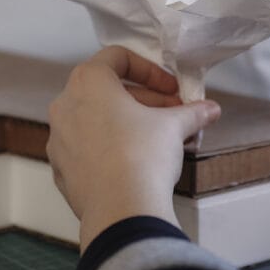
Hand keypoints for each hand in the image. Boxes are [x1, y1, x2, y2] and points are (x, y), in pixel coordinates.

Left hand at [47, 46, 221, 251]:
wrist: (120, 211)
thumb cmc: (142, 155)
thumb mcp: (174, 126)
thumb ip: (192, 112)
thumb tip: (210, 110)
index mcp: (88, 82)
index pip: (118, 58)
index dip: (151, 70)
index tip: (172, 89)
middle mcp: (65, 106)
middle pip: (108, 91)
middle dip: (145, 100)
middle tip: (174, 114)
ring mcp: (59, 140)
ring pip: (96, 121)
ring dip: (128, 124)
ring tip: (159, 140)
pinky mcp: (61, 170)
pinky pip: (88, 149)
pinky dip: (110, 148)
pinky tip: (136, 164)